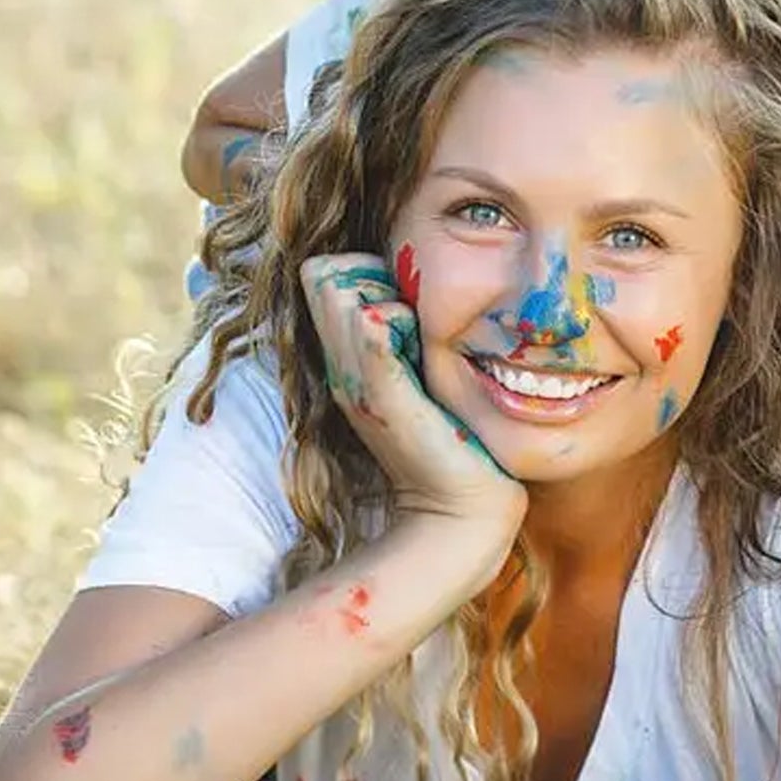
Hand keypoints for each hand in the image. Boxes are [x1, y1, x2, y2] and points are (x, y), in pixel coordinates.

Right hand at [303, 254, 525, 550]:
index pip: (320, 275)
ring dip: (382, 295)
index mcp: (346, 364)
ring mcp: (357, 382)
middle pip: (324, 277)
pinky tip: (415, 339)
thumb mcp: (416, 383)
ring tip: (416, 331)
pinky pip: (369, 332)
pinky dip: (389, 319)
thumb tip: (411, 299)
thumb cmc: (452, 443)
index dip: (357, 269)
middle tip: (409, 312)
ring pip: (340, 296)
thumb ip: (404, 343)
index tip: (398, 296)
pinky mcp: (385, 397)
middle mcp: (340, 369)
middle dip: (367, 274)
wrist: (461, 511)